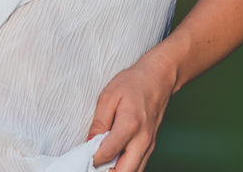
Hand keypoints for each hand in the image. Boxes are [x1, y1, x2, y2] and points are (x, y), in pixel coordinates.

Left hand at [87, 50, 179, 171]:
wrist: (158, 79)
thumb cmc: (133, 83)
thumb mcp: (108, 96)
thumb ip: (99, 122)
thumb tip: (90, 142)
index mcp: (130, 125)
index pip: (108, 153)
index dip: (93, 159)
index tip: (83, 157)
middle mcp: (143, 139)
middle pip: (124, 171)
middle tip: (92, 165)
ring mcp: (149, 145)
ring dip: (117, 171)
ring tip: (102, 163)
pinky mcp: (151, 146)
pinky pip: (139, 165)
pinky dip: (126, 167)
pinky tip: (114, 160)